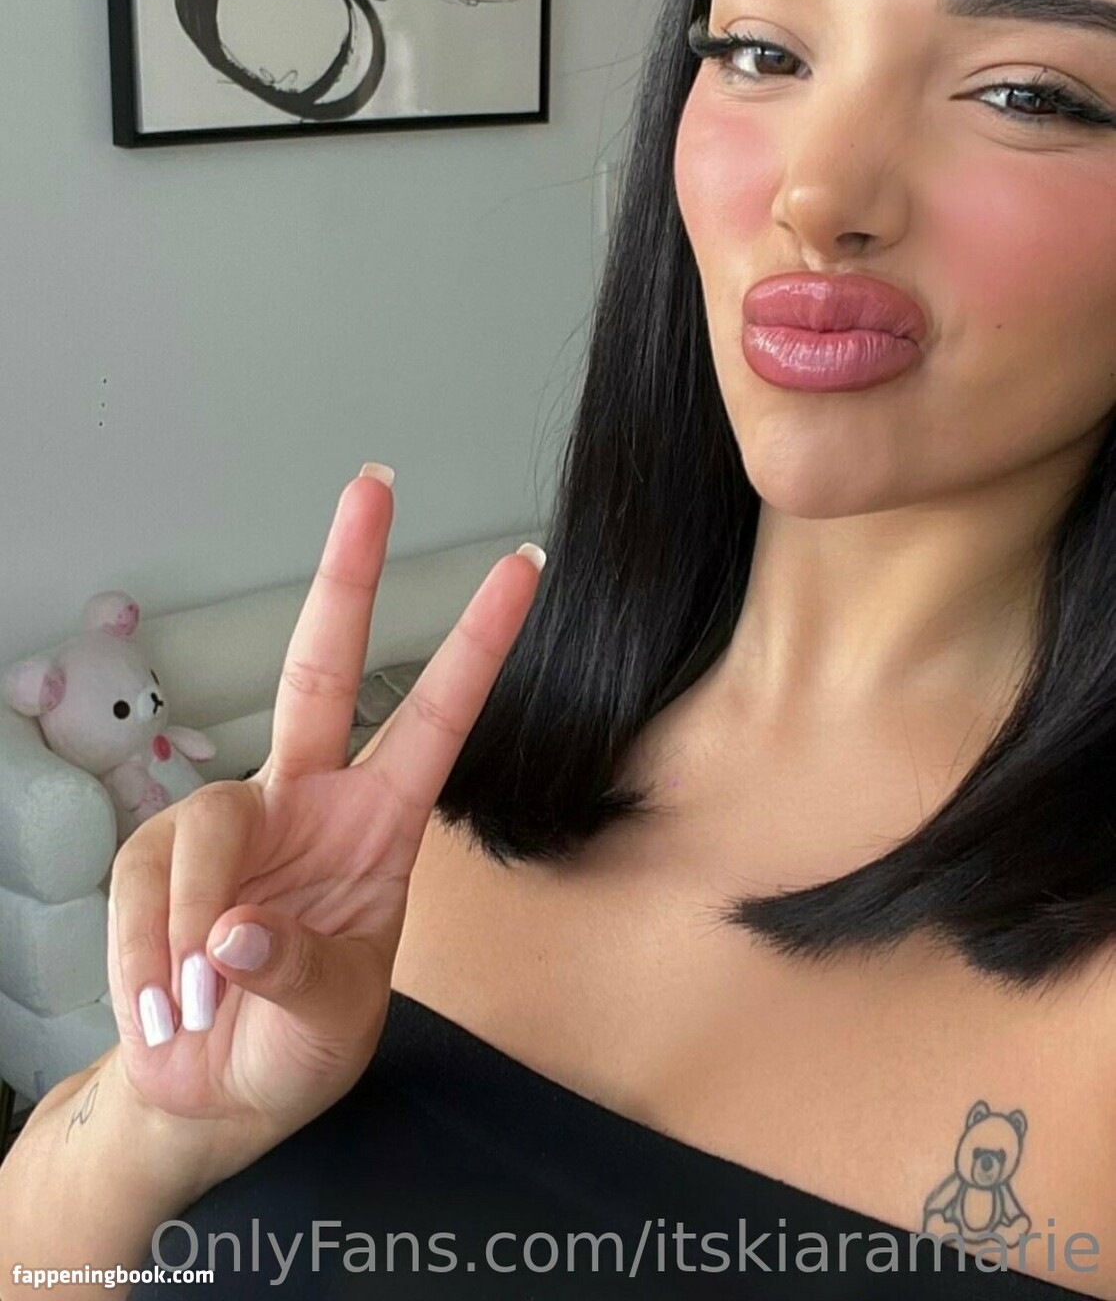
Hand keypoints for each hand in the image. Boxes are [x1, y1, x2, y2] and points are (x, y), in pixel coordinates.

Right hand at [105, 467, 543, 1157]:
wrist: (205, 1100)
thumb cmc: (290, 1051)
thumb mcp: (329, 1027)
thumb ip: (297, 974)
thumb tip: (237, 928)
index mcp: (380, 828)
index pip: (437, 718)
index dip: (479, 644)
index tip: (524, 564)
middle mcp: (308, 802)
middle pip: (319, 668)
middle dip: (347, 575)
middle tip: (374, 486)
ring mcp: (231, 824)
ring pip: (204, 825)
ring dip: (193, 929)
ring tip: (201, 1012)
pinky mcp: (157, 859)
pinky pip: (145, 887)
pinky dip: (149, 959)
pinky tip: (167, 1010)